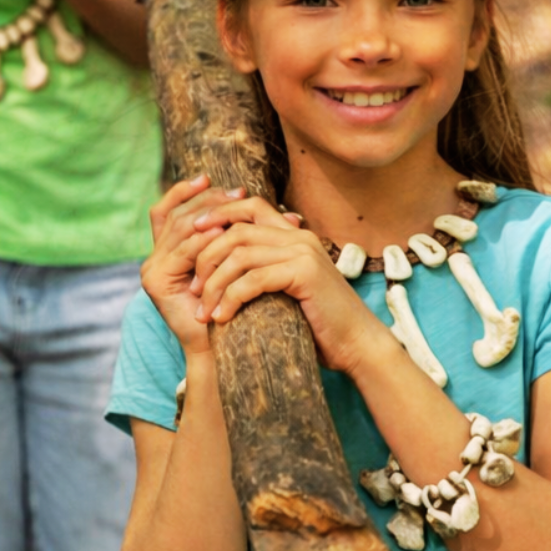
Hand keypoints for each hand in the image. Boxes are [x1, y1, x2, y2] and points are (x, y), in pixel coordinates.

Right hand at [141, 175, 245, 355]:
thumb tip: (262, 203)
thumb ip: (231, 235)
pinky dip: (203, 239)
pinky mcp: (155, 282)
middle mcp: (153, 259)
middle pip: (176, 214)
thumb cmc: (235, 305)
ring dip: (210, 215)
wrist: (226, 347)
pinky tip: (223, 232)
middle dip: (208, 200)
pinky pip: (182, 252)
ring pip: (179, 228)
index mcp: (167, 252)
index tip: (212, 178)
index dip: (186, 191)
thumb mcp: (230, 262)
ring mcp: (152, 270)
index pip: (168, 210)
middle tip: (238, 193)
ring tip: (236, 206)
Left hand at [188, 196, 384, 375]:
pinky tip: (222, 317)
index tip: (192, 236)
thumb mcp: (286, 289)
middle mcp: (298, 237)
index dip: (218, 214)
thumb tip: (224, 268)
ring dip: (215, 283)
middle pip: (237, 229)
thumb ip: (264, 271)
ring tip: (203, 310)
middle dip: (207, 256)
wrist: (358, 344)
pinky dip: (231, 298)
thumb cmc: (319, 323)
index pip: (250, 207)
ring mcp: (303, 253)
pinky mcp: (304, 274)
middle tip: (193, 287)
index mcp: (294, 235)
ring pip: (240, 254)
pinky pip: (253, 279)